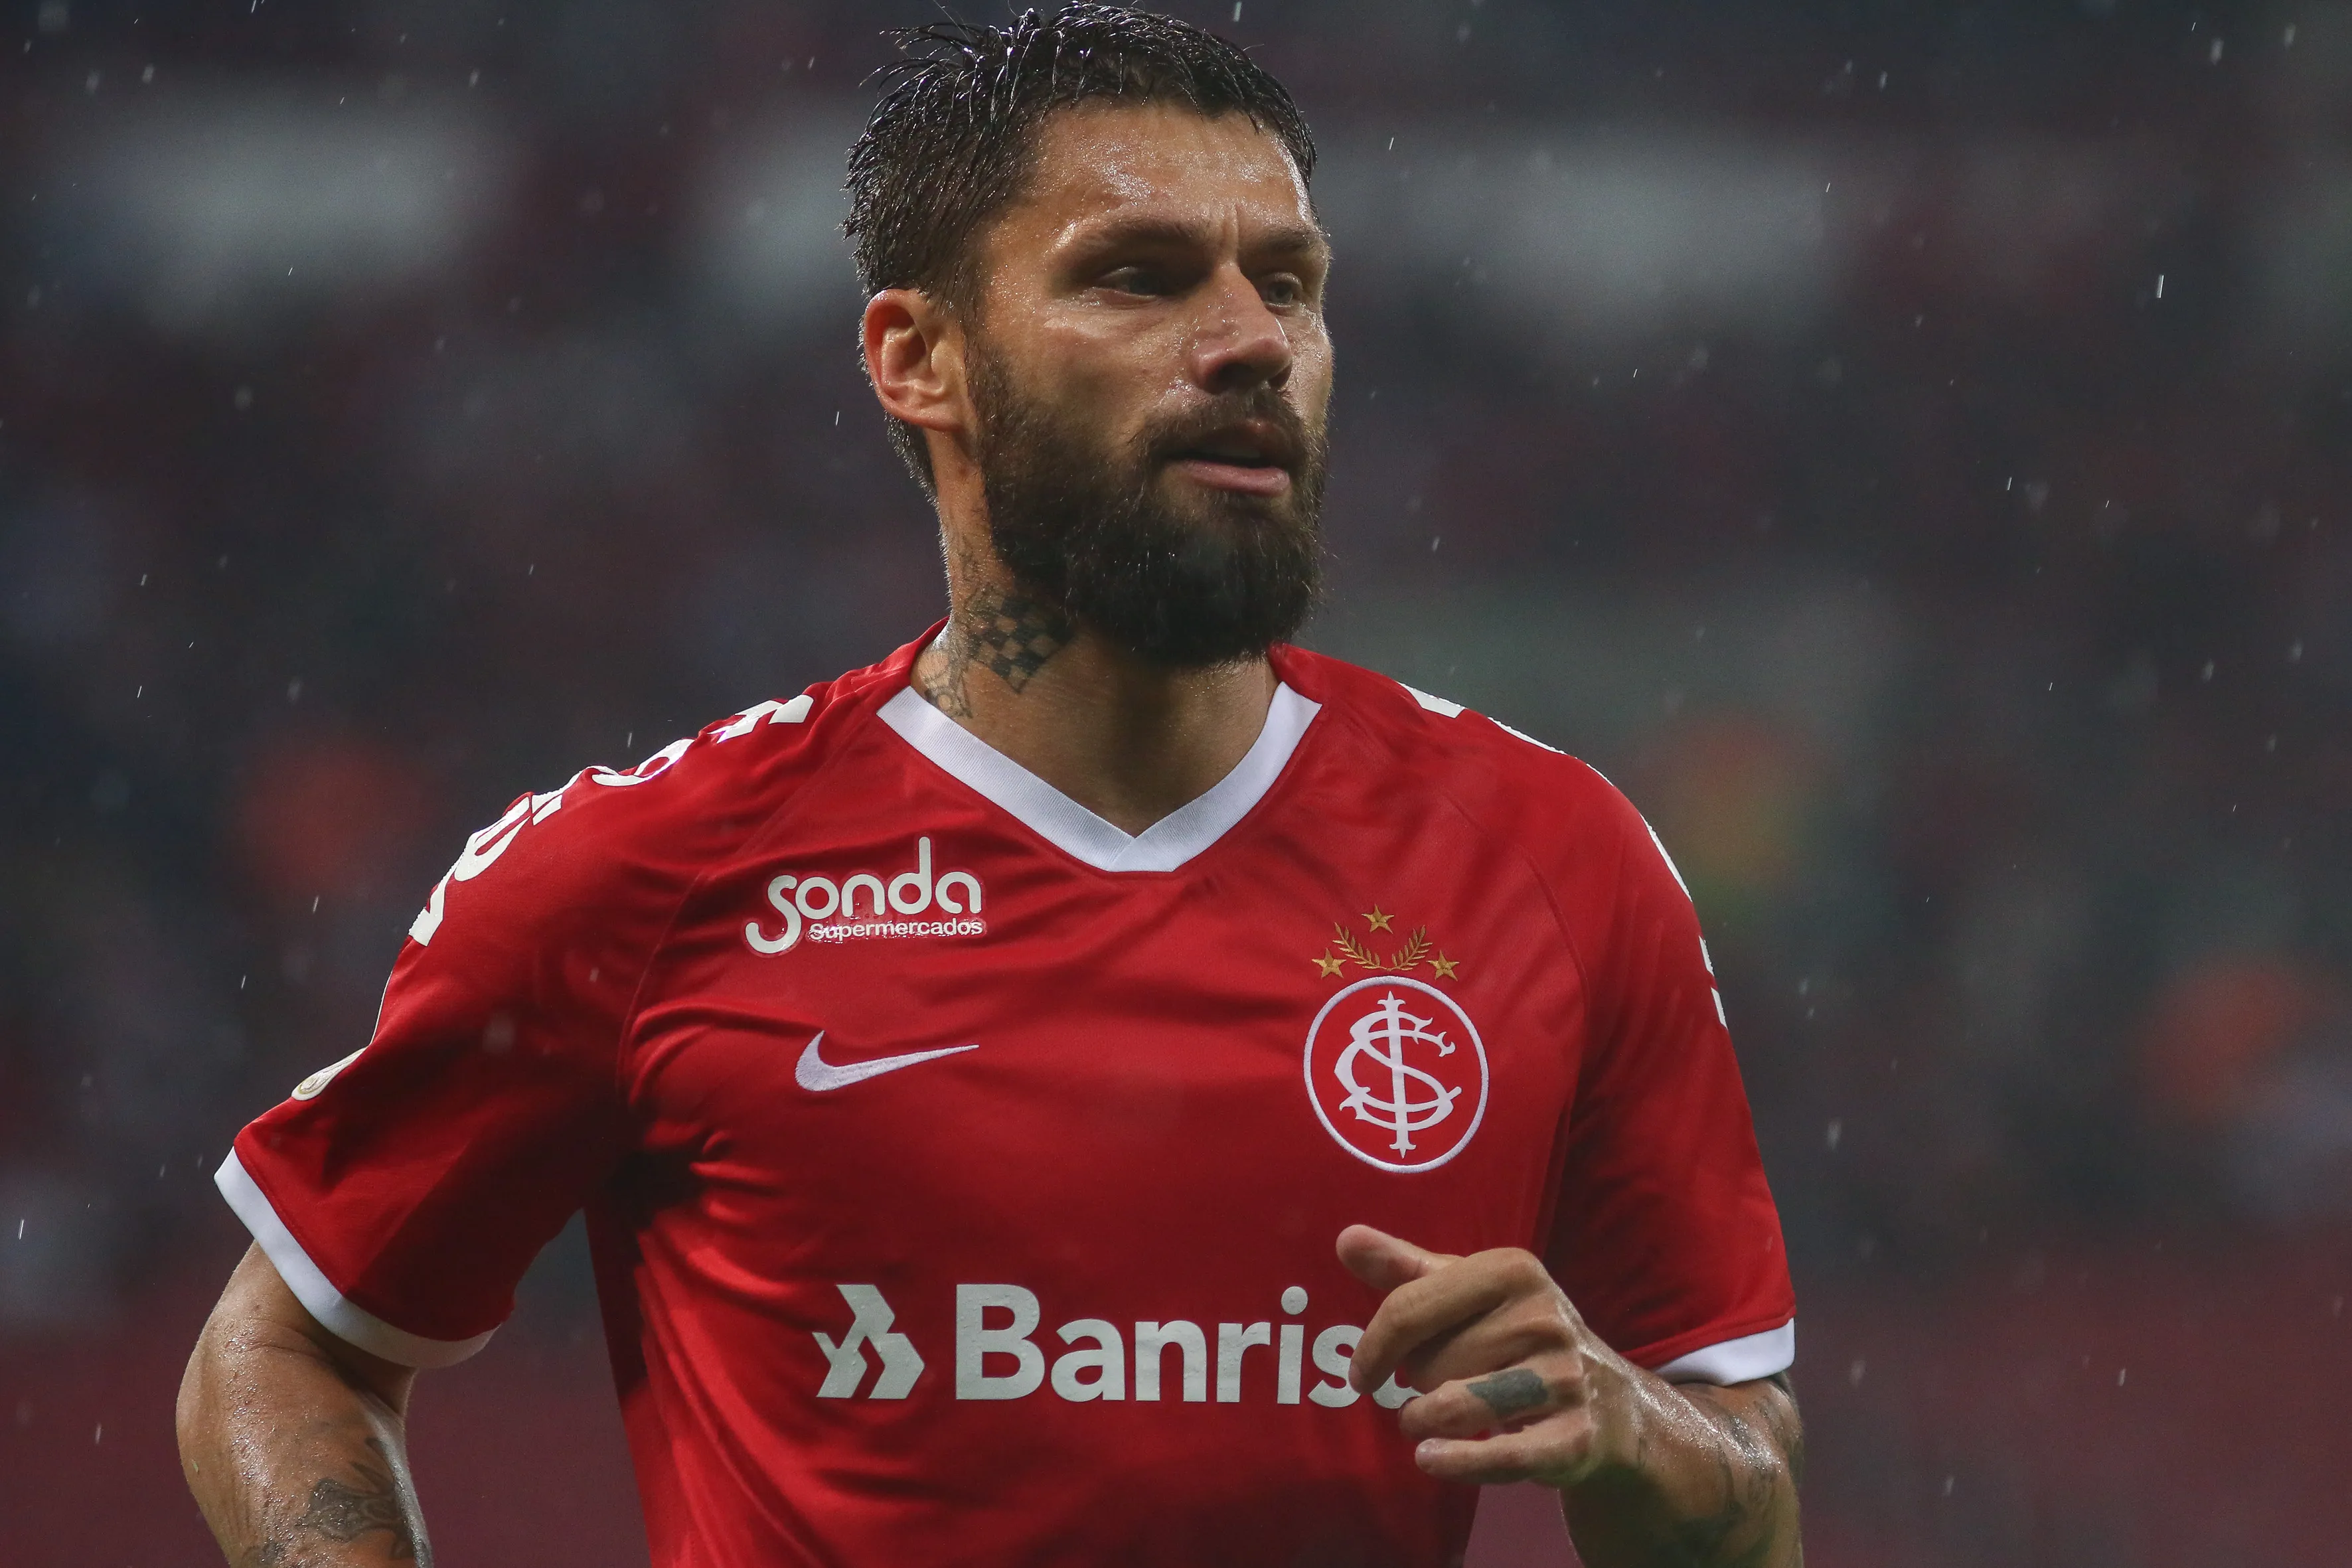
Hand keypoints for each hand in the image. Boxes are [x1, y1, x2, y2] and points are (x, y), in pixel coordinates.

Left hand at [1338, 1223, 1636, 1488]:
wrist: (1612, 1403)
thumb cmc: (1519, 1336)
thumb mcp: (1468, 1292)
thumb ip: (1405, 1267)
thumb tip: (1346, 1239)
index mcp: (1512, 1270)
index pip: (1409, 1308)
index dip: (1373, 1347)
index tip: (1361, 1373)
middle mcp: (1543, 1319)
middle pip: (1429, 1364)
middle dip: (1417, 1383)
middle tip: (1432, 1387)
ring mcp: (1563, 1380)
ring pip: (1454, 1408)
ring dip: (1424, 1422)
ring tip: (1425, 1422)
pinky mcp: (1573, 1439)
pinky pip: (1500, 1457)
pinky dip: (1455, 1462)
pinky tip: (1429, 1458)